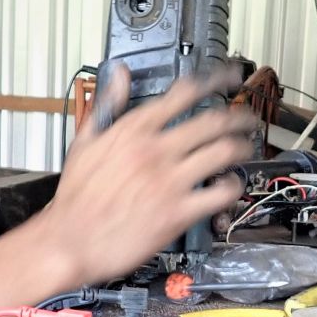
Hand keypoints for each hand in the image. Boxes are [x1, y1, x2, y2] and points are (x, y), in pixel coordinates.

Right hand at [40, 65, 255, 285]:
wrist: (68, 242)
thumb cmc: (75, 199)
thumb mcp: (84, 141)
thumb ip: (107, 104)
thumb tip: (119, 74)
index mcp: (133, 130)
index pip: (184, 93)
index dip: (215, 80)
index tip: (230, 76)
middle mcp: (155, 150)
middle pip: (213, 121)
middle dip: (239, 116)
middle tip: (248, 118)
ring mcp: (169, 181)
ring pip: (223, 152)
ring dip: (242, 148)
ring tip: (247, 149)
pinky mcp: (178, 212)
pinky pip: (220, 193)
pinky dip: (234, 187)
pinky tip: (232, 185)